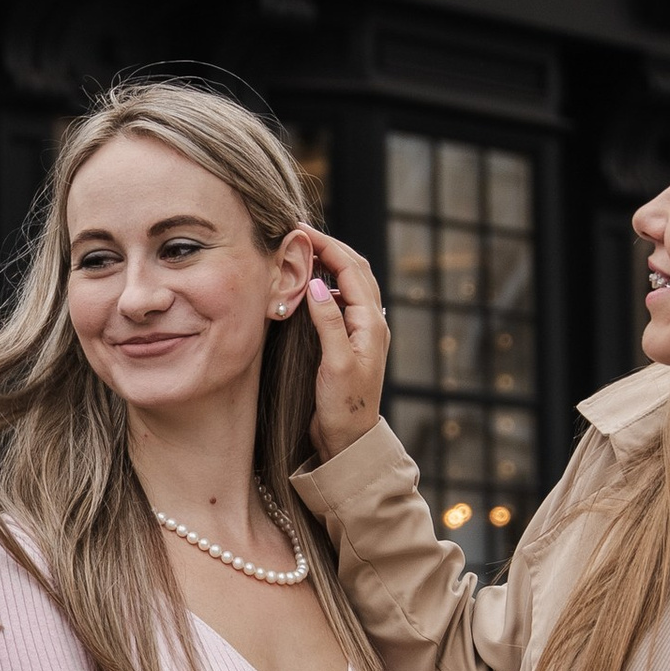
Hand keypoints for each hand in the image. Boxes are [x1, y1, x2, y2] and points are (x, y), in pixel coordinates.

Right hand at [305, 232, 390, 461]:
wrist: (349, 439)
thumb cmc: (344, 407)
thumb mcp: (336, 363)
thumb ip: (329, 321)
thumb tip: (317, 283)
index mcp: (371, 322)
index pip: (350, 269)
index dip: (327, 245)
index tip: (299, 230)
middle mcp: (371, 321)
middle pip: (354, 268)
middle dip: (329, 246)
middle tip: (298, 233)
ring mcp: (362, 329)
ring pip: (349, 282)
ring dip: (329, 261)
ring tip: (302, 250)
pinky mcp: (350, 339)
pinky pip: (342, 299)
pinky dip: (326, 282)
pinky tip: (309, 283)